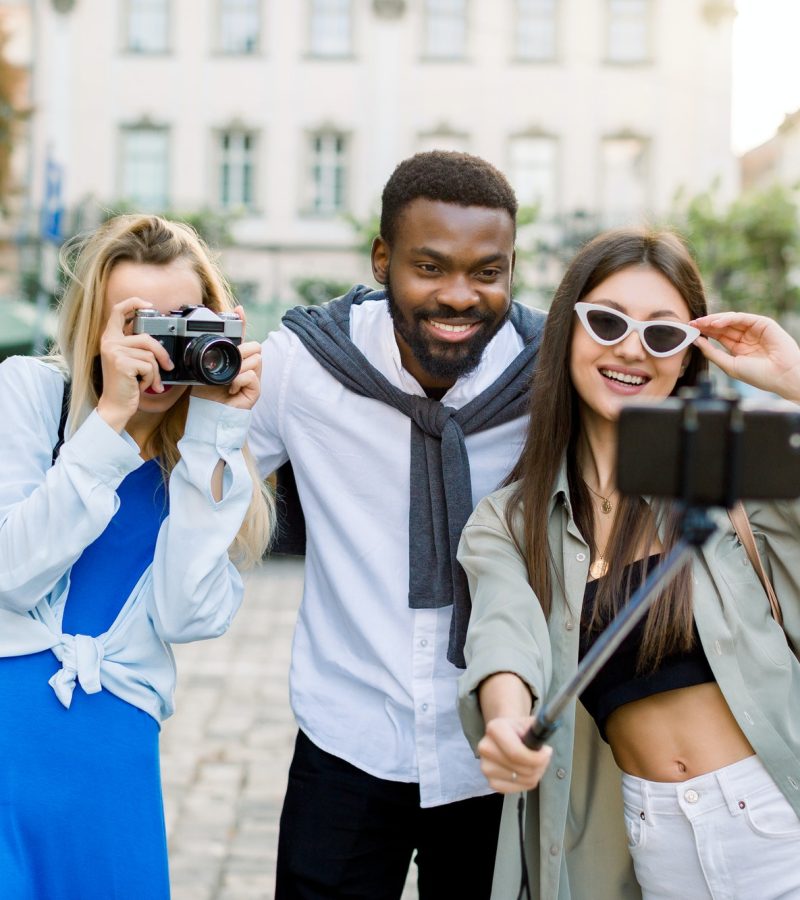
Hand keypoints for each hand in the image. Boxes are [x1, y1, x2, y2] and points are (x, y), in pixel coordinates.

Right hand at [95, 297, 175, 431]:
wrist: (116, 405)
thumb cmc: (125, 385)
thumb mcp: (129, 361)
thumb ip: (136, 346)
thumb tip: (156, 341)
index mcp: (110, 338)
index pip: (117, 311)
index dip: (133, 302)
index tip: (148, 304)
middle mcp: (109, 342)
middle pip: (146, 337)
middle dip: (161, 354)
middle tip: (168, 366)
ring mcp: (114, 351)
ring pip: (150, 355)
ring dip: (155, 372)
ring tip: (148, 382)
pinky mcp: (122, 362)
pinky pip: (149, 366)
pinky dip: (150, 379)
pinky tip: (140, 385)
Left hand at [192, 307, 261, 410]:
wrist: (209, 414)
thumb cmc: (206, 394)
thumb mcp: (203, 369)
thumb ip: (209, 355)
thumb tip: (204, 338)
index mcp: (235, 359)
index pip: (242, 337)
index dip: (242, 322)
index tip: (238, 310)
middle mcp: (247, 366)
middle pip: (255, 346)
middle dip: (242, 352)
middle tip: (228, 363)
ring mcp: (253, 378)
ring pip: (255, 359)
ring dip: (239, 368)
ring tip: (228, 379)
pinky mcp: (256, 390)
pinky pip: (252, 375)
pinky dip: (239, 380)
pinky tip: (231, 388)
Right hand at [477, 715, 552, 793]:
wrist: (503, 736)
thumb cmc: (517, 730)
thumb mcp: (527, 723)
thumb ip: (537, 729)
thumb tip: (545, 733)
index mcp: (494, 730)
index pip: (516, 753)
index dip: (536, 757)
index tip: (548, 752)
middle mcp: (485, 749)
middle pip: (521, 768)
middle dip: (539, 765)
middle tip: (544, 757)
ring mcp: (486, 768)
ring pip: (523, 780)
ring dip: (536, 773)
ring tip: (535, 762)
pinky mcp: (491, 783)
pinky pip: (518, 789)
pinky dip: (528, 783)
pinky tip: (528, 772)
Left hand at [691, 312, 799, 402]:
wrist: (781, 377)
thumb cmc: (758, 375)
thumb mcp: (729, 365)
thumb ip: (712, 353)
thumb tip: (696, 341)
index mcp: (738, 348)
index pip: (718, 336)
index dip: (704, 332)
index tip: (690, 330)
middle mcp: (746, 337)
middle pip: (722, 326)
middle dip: (706, 324)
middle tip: (692, 323)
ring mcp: (755, 329)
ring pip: (731, 320)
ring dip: (714, 320)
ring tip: (701, 323)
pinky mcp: (763, 324)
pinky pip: (743, 317)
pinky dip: (728, 318)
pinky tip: (716, 323)